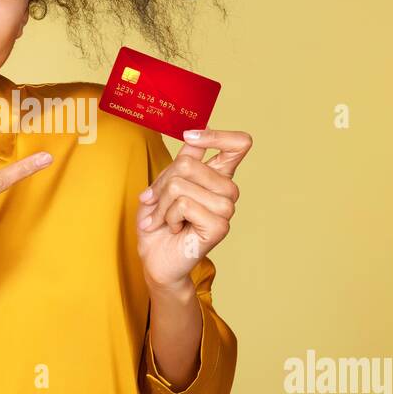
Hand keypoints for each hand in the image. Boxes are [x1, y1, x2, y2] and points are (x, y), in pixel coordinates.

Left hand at [136, 128, 251, 290]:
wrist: (155, 258)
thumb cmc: (159, 223)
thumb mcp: (163, 185)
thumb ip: (181, 162)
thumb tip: (191, 137)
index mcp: (218, 176)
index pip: (238, 144)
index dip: (216, 135)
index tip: (189, 137)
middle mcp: (227, 190)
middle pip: (190, 164)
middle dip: (161, 184)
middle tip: (155, 203)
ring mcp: (226, 210)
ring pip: (182, 185)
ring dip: (163, 204)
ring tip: (167, 219)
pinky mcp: (220, 227)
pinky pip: (184, 204)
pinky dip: (169, 216)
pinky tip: (175, 228)